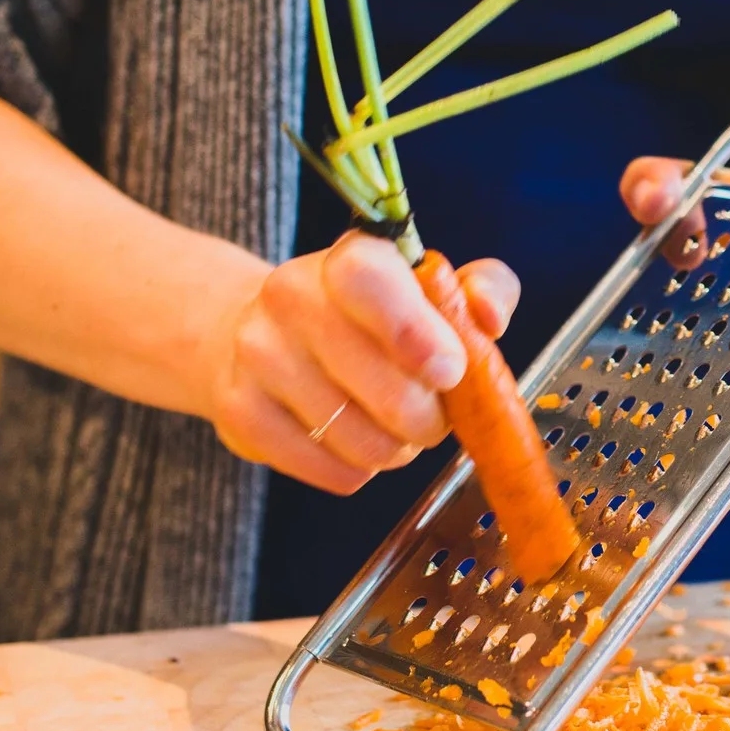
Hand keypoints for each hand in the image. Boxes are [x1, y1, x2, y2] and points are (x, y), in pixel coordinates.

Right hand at [204, 231, 519, 492]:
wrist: (260, 334)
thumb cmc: (366, 317)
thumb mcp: (430, 288)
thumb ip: (482, 288)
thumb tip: (488, 317)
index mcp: (349, 259)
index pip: (373, 282)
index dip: (418, 333)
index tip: (448, 370)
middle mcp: (291, 296)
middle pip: (386, 391)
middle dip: (429, 419)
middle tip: (430, 414)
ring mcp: (259, 355)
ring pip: (363, 442)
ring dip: (395, 448)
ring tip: (388, 426)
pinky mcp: (241, 412)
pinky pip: (333, 471)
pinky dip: (358, 469)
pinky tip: (350, 440)